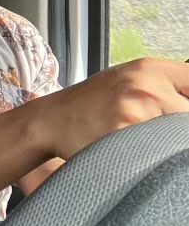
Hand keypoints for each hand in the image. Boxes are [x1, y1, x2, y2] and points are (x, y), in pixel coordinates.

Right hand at [32, 58, 188, 159]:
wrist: (50, 121)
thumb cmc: (89, 105)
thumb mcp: (127, 82)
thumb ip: (165, 88)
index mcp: (150, 69)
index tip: (181, 117)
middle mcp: (146, 85)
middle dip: (179, 129)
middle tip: (156, 133)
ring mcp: (137, 110)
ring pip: (178, 136)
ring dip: (166, 144)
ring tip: (141, 142)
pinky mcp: (127, 134)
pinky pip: (158, 152)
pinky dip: (150, 156)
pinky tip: (131, 150)